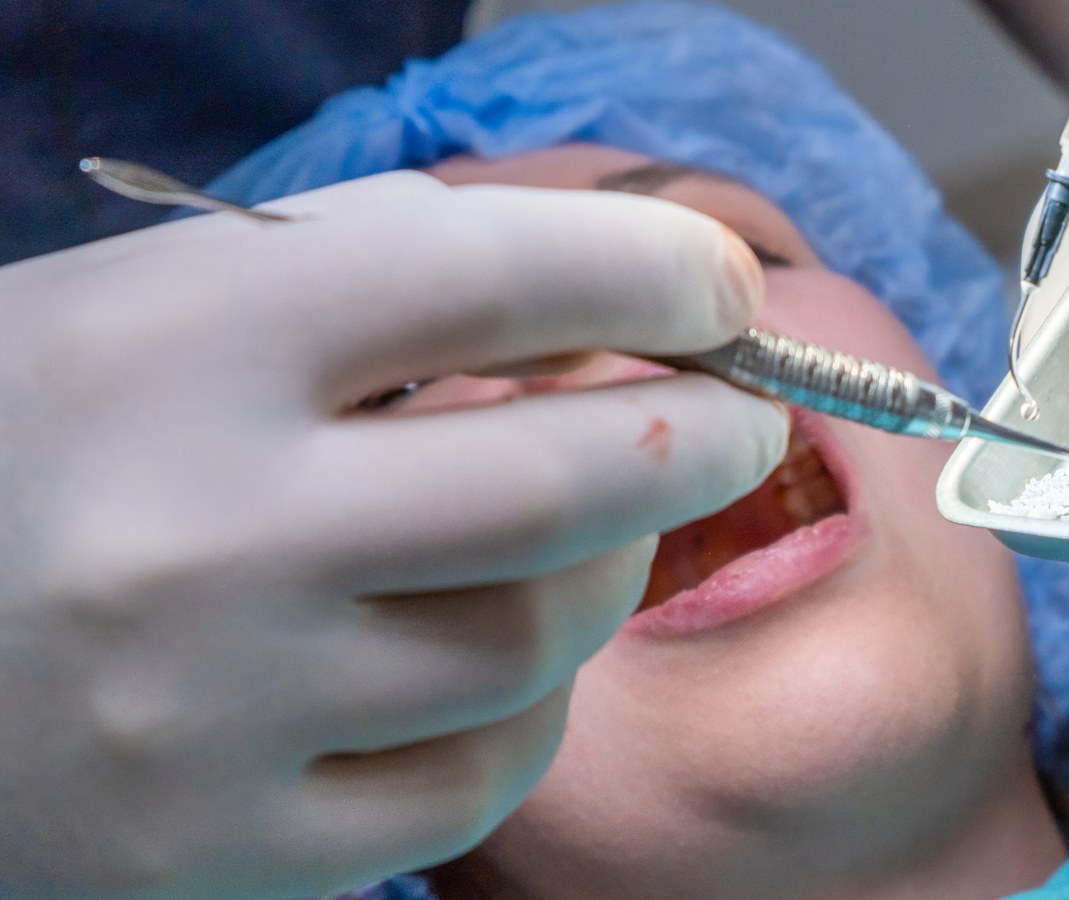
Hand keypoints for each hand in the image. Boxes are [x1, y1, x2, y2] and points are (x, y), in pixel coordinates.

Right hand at [0, 171, 786, 896]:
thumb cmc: (38, 448)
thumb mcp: (154, 310)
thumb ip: (366, 286)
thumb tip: (600, 311)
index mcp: (173, 348)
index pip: (485, 271)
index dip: (653, 267)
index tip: (720, 287)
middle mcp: (197, 532)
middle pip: (564, 480)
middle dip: (704, 434)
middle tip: (739, 418)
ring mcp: (212, 712)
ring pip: (539, 645)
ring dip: (606, 573)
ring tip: (585, 536)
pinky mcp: (221, 851)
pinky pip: (478, 782)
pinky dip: (523, 708)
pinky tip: (487, 661)